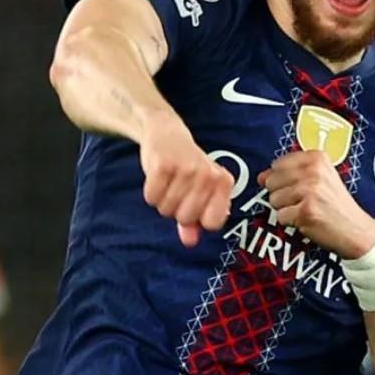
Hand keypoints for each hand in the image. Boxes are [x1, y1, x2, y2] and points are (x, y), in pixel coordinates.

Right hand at [139, 114, 233, 246]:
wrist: (166, 132)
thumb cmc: (186, 167)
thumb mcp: (199, 191)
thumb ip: (196, 220)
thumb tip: (190, 242)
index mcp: (224, 182)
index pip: (213, 223)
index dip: (199, 219)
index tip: (195, 205)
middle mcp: (208, 175)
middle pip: (186, 218)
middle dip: (176, 210)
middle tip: (177, 189)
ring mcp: (186, 169)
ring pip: (166, 210)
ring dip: (162, 201)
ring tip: (168, 181)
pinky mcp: (163, 165)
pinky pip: (151, 198)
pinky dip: (150, 192)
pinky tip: (156, 177)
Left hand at [258, 151, 374, 258]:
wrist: (357, 230)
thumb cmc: (336, 205)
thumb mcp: (320, 178)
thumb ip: (289, 173)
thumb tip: (261, 176)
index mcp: (317, 158)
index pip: (278, 164)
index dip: (282, 179)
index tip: (298, 186)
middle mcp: (314, 172)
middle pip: (272, 181)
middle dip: (282, 195)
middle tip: (303, 201)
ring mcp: (309, 191)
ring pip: (274, 200)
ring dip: (286, 209)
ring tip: (306, 210)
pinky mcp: (305, 212)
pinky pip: (280, 216)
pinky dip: (291, 222)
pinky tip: (307, 220)